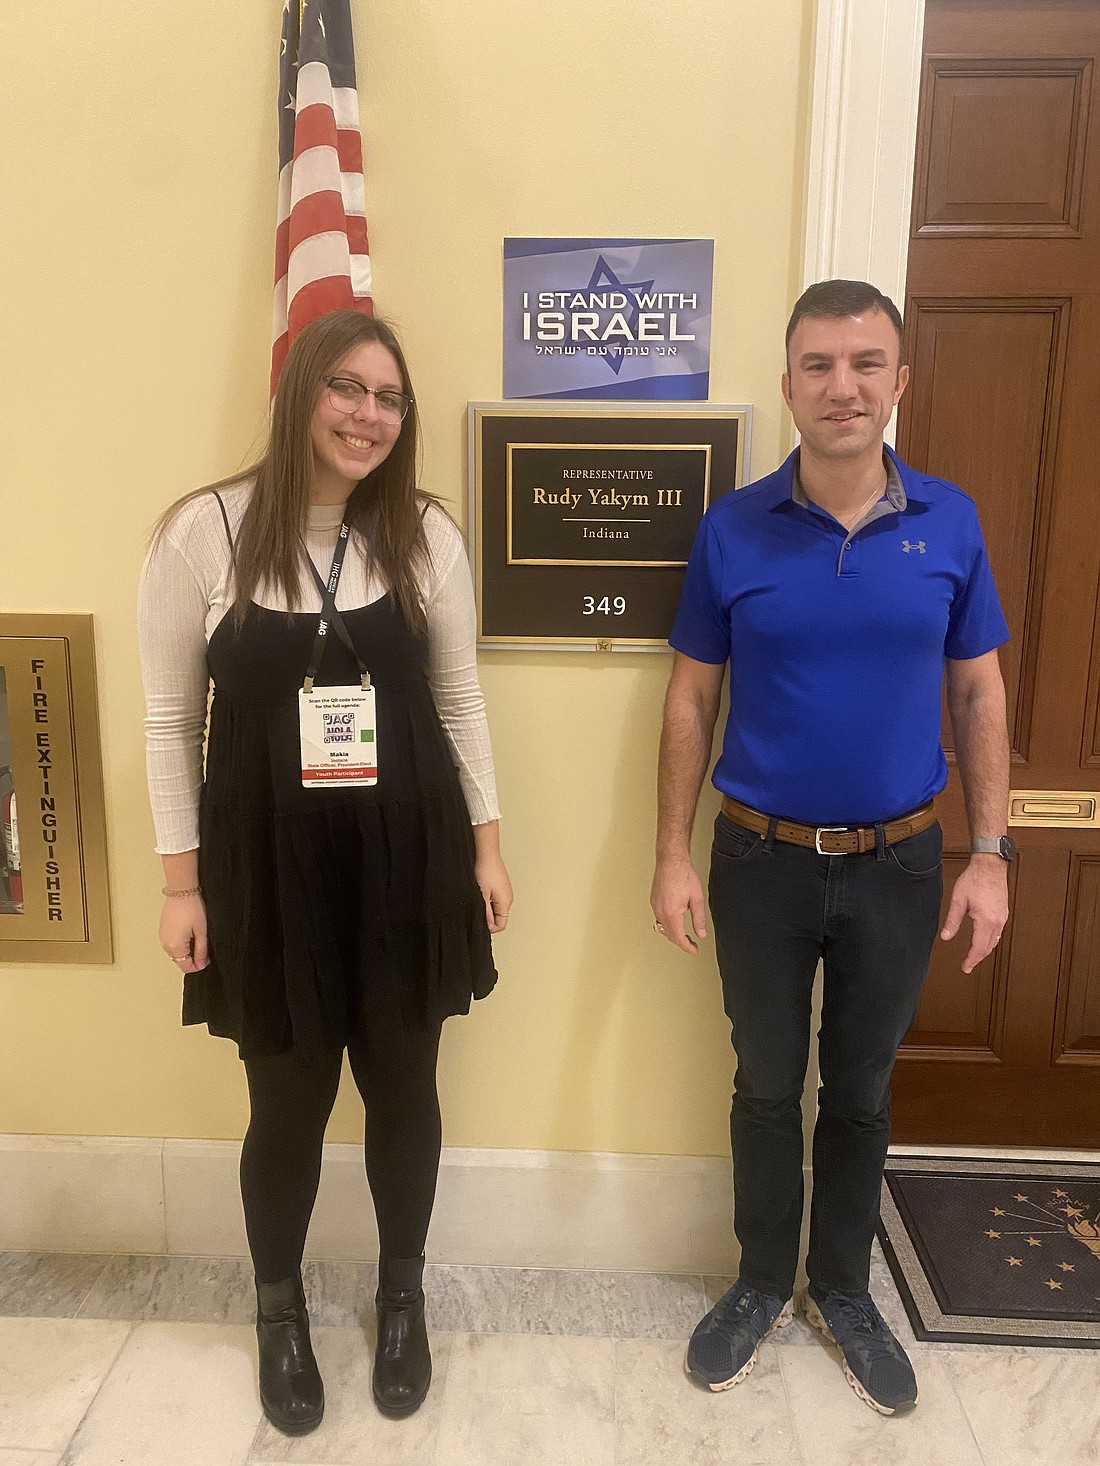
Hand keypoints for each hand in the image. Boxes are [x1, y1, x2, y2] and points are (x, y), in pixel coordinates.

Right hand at [159, 894, 208, 972]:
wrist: (181, 892)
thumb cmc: (192, 909)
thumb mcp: (201, 932)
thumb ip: (201, 951)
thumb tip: (201, 964)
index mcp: (175, 946)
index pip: (185, 967)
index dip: (198, 966)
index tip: (206, 960)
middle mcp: (165, 944)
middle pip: (179, 961)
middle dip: (192, 959)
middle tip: (204, 950)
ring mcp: (162, 937)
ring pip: (175, 953)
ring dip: (186, 952)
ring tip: (197, 939)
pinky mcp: (162, 931)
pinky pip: (171, 944)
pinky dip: (180, 944)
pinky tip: (188, 934)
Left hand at [475, 851, 512, 933]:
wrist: (487, 854)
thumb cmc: (485, 871)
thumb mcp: (481, 896)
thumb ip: (485, 913)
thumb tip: (487, 926)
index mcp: (505, 903)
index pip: (501, 925)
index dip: (489, 927)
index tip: (478, 921)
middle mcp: (508, 898)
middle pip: (499, 918)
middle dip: (488, 917)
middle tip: (476, 908)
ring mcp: (506, 892)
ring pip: (497, 909)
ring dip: (488, 908)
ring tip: (479, 898)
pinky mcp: (502, 887)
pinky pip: (496, 900)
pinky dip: (489, 900)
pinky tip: (482, 892)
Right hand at [651, 853, 706, 954]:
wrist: (671, 861)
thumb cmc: (683, 875)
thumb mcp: (697, 899)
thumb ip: (699, 919)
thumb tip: (700, 933)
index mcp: (672, 913)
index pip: (678, 937)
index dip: (687, 947)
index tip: (693, 950)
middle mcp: (660, 911)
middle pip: (669, 935)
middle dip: (681, 942)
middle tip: (692, 944)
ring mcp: (655, 906)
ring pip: (663, 927)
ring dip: (674, 934)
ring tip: (685, 935)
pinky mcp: (654, 901)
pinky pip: (659, 918)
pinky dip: (668, 925)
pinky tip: (675, 921)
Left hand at [939, 855, 1007, 972]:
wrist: (990, 866)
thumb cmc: (974, 879)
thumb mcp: (958, 900)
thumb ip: (952, 920)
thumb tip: (946, 937)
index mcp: (986, 920)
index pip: (979, 948)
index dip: (971, 960)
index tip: (965, 968)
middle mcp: (997, 921)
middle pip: (988, 947)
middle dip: (977, 958)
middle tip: (968, 965)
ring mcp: (1002, 917)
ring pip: (994, 941)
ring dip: (984, 950)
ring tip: (974, 956)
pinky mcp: (1003, 913)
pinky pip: (997, 933)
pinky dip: (989, 941)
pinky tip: (983, 941)